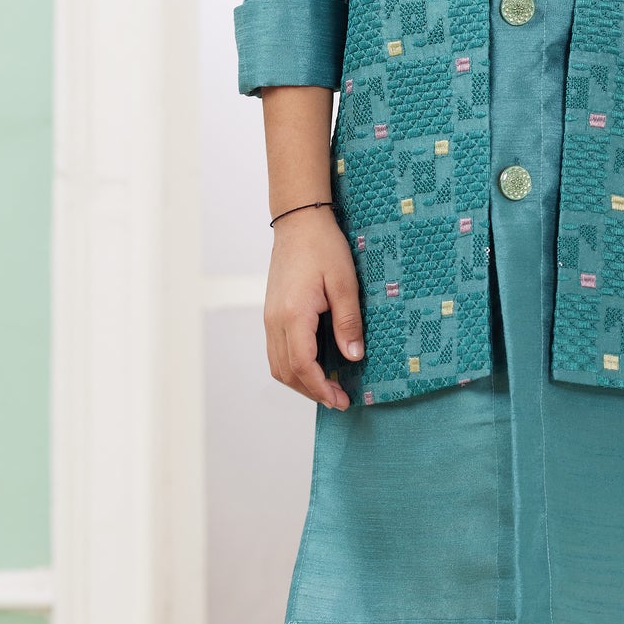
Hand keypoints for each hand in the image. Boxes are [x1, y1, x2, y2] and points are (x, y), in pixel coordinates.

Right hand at [264, 209, 363, 411]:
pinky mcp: (272, 313)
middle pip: (285, 372)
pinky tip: (314, 367)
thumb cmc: (323, 247)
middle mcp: (275, 321)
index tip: (340, 400)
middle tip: (338, 399)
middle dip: (311, 391)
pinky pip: (277, 350)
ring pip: (277, 364)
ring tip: (327, 388)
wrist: (299, 223)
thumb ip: (348, 322)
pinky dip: (293, 367)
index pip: (302, 366)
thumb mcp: (345, 283)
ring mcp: (270, 318)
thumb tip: (353, 356)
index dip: (321, 388)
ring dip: (300, 382)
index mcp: (293, 316)